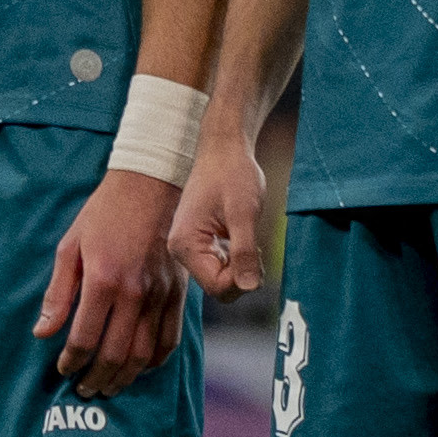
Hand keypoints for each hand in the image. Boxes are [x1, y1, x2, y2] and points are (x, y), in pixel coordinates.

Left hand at [36, 164, 190, 389]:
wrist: (148, 188)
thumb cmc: (102, 215)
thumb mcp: (69, 248)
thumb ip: (58, 295)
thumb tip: (42, 333)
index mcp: (103, 280)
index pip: (84, 338)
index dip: (71, 362)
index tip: (62, 370)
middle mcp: (135, 293)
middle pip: (116, 354)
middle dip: (96, 379)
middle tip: (84, 391)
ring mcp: (160, 296)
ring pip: (144, 355)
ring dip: (125, 378)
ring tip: (109, 387)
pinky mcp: (178, 294)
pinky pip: (169, 340)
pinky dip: (155, 362)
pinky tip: (140, 368)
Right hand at [179, 123, 274, 298]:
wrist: (225, 148)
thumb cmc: (233, 174)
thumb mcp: (244, 213)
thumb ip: (245, 252)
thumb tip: (250, 287)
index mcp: (185, 244)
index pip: (217, 287)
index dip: (242, 279)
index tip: (256, 253)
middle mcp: (181, 250)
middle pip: (218, 287)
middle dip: (242, 273)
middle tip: (254, 245)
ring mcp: (189, 247)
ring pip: (221, 279)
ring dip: (240, 265)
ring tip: (246, 235)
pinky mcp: (199, 243)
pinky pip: (220, 266)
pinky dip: (236, 258)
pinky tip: (240, 235)